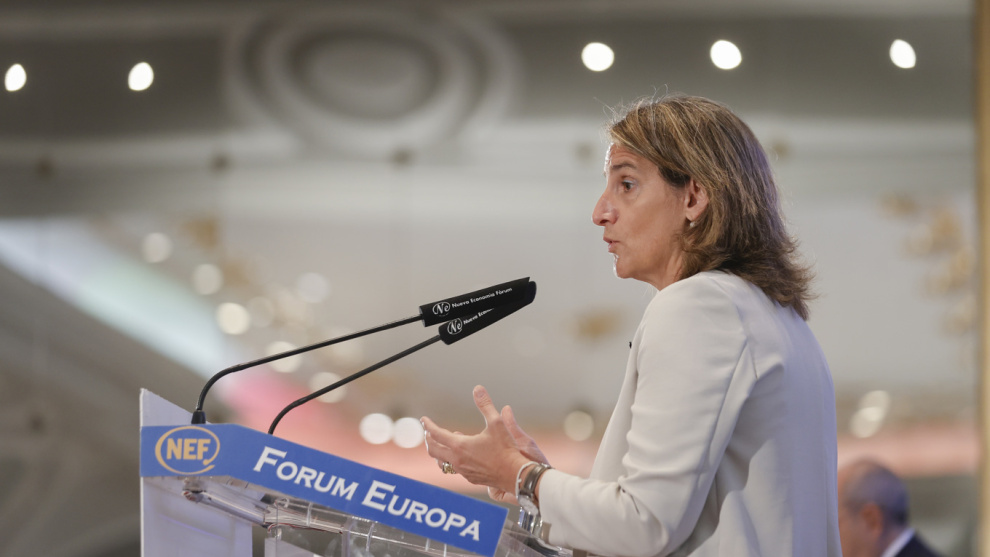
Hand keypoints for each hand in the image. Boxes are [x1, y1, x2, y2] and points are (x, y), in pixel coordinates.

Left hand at [421, 385, 547, 500]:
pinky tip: (460, 455)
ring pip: (441, 462)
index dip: (428, 425)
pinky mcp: (469, 478)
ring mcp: (462, 471)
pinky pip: (453, 469)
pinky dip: (450, 460)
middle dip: (429, 439)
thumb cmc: (506, 449)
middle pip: (433, 450)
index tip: (423, 419)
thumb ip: (485, 405)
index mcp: (459, 445)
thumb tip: (478, 388)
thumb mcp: (497, 423)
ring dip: (439, 451)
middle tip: (428, 432)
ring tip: (443, 443)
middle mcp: (457, 460)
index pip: (436, 434)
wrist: (514, 474)